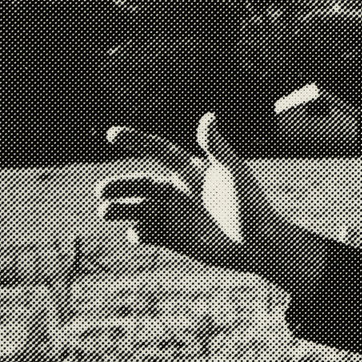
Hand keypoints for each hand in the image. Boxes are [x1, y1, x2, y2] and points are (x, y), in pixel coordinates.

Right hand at [98, 114, 294, 276]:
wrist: (260, 245)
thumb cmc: (252, 206)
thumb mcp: (234, 174)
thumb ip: (217, 148)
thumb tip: (208, 116)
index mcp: (191, 171)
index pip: (159, 150)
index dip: (135, 140)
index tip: (111, 133)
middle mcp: (179, 192)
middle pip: (142, 183)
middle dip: (120, 185)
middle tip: (101, 190)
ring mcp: (176, 216)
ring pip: (140, 209)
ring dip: (121, 209)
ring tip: (105, 211)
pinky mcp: (175, 239)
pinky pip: (149, 234)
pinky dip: (139, 233)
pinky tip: (136, 233)